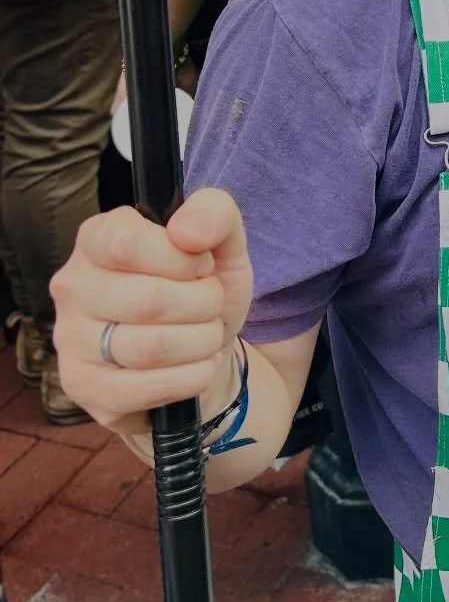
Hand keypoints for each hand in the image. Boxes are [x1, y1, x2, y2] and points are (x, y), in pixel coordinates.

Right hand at [51, 189, 252, 437]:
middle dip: (202, 304)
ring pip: (149, 347)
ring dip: (200, 342)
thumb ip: (214, 213)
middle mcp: (73, 286)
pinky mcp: (83, 387)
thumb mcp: (224, 243)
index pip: (128, 244)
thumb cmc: (203, 290)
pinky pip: (146, 388)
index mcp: (97, 238)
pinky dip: (191, 378)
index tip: (201, 266)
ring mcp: (71, 339)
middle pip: (147, 300)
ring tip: (207, 335)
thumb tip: (186, 231)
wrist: (205, 352)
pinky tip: (198, 367)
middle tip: (211, 305)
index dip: (182, 260)